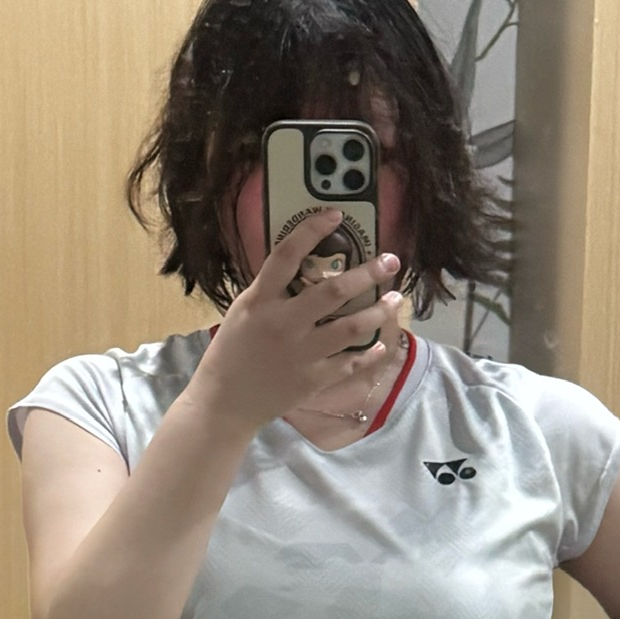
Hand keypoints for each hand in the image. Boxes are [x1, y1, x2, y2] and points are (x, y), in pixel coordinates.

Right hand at [185, 206, 402, 432]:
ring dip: (379, 312)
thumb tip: (305, 266)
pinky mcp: (313, 380)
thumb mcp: (243, 312)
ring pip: (351, 327)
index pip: (286, 255)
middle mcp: (284, 323)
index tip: (336, 216)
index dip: (312, 231)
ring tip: (395, 300)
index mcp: (261, 300)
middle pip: (334, 291)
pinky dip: (370, 354)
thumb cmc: (231, 352)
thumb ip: (271, 291)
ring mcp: (302, 353)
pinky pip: (351, 363)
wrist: (225, 403)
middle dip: (368, 273)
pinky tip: (382, 344)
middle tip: (391, 261)